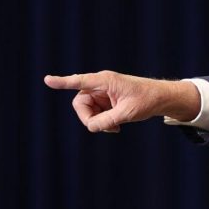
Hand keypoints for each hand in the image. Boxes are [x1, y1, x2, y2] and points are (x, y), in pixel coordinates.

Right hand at [42, 71, 199, 132]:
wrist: (161, 99)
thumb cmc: (146, 100)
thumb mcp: (127, 113)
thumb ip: (107, 120)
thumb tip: (91, 127)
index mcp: (105, 81)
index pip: (80, 81)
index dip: (63, 82)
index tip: (47, 80)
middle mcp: (101, 84)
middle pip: (80, 102)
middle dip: (87, 117)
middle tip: (101, 128)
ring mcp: (103, 92)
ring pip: (87, 109)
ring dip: (97, 121)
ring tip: (115, 128)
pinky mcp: (106, 100)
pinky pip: (96, 112)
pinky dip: (102, 121)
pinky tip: (116, 127)